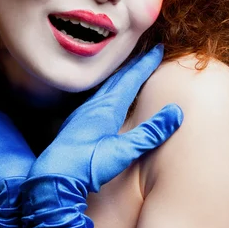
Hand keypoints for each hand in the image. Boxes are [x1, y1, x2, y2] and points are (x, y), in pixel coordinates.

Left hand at [28, 45, 182, 192]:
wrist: (52, 179)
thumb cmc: (87, 165)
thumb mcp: (124, 151)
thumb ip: (151, 133)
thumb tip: (176, 112)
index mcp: (107, 107)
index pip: (131, 78)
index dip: (146, 63)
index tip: (158, 48)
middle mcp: (94, 105)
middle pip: (118, 78)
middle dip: (135, 65)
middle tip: (149, 53)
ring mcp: (83, 113)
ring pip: (106, 87)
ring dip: (120, 76)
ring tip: (130, 71)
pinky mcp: (76, 123)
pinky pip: (97, 98)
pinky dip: (108, 90)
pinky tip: (107, 99)